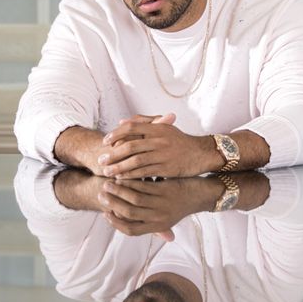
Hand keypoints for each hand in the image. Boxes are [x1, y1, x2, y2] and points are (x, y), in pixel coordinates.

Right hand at [96, 178, 222, 239]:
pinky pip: (142, 185)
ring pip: (133, 198)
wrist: (202, 194)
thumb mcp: (170, 219)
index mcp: (157, 226)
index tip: (105, 213)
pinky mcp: (164, 190)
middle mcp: (159, 218)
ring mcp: (162, 204)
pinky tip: (122, 175)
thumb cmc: (182, 206)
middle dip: (112, 203)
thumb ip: (155, 227)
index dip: (115, 223)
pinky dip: (129, 181)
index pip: (129, 229)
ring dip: (117, 191)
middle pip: (127, 213)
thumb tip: (129, 231)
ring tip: (107, 183)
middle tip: (101, 195)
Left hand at [97, 114, 220, 178]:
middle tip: (101, 161)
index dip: (115, 134)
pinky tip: (121, 179)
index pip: (131, 127)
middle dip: (113, 154)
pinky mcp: (167, 168)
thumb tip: (120, 122)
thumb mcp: (164, 128)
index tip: (105, 142)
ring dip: (119, 168)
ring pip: (135, 161)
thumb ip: (142, 123)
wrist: (201, 153)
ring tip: (107, 172)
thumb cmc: (180, 141)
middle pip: (130, 146)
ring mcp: (163, 154)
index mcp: (157, 128)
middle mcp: (159, 140)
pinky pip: (145, 172)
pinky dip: (131, 176)